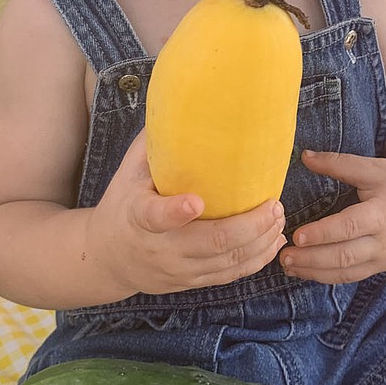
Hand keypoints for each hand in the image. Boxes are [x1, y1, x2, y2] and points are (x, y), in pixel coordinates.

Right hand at [85, 130, 286, 296]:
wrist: (107, 258)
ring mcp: (177, 270)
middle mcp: (160, 248)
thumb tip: (186, 101)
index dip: (176, 212)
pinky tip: (275, 241)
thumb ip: (156, 144)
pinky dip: (257, 260)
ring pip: (227, 263)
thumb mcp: (128, 172)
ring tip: (279, 217)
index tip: (196, 201)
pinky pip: (230, 276)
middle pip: (210, 244)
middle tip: (273, 204)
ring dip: (260, 242)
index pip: (155, 217)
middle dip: (248, 227)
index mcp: (138, 217)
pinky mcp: (191, 282)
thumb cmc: (124, 203)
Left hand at [278, 151, 385, 283]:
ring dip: (315, 272)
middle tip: (283, 255)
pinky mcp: (383, 266)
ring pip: (346, 272)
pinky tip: (307, 271)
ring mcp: (385, 258)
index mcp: (383, 213)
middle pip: (344, 256)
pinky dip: (328, 277)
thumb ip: (338, 163)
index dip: (322, 234)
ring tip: (288, 266)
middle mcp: (385, 241)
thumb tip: (304, 156)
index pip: (348, 228)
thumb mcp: (374, 168)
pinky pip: (353, 276)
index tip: (296, 235)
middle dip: (311, 259)